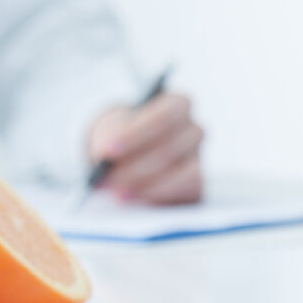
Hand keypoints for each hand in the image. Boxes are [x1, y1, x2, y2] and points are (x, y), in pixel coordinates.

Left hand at [87, 93, 203, 204]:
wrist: (129, 151)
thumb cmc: (123, 133)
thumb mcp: (113, 128)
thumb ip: (110, 138)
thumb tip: (103, 158)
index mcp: (178, 103)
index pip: (163, 117)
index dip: (134, 135)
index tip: (107, 152)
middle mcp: (194, 129)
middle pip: (168, 149)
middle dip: (133, 168)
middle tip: (106, 180)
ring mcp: (199, 158)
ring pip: (181, 174)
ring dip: (145, 185)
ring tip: (117, 193)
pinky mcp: (197, 184)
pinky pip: (187, 193)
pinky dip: (159, 197)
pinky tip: (135, 199)